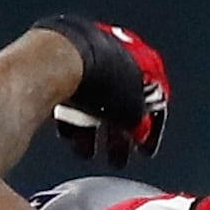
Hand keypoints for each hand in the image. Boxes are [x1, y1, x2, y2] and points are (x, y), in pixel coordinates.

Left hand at [32, 15, 170, 169]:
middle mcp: (114, 51)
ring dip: (91, 132)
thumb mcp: (135, 112)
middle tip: (115, 158)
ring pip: (91, 102)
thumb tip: (139, 132)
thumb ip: (140, 123)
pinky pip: (68, 97)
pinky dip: (70, 118)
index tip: (143, 149)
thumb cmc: (103, 80)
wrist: (59, 61)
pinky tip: (69, 136)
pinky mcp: (55, 62)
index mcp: (141, 58)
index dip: (150, 129)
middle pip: (118, 101)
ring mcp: (83, 54)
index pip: (153, 98)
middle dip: (116, 134)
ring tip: (86, 153)